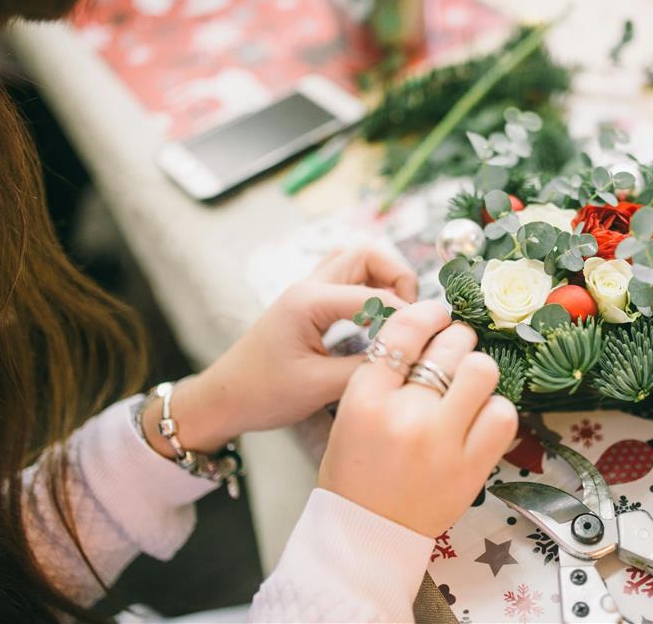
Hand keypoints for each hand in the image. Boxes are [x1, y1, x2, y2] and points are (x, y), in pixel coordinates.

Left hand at [142, 246, 417, 455]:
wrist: (223, 399)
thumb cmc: (262, 394)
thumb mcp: (318, 388)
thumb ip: (367, 369)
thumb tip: (411, 358)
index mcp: (309, 301)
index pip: (377, 294)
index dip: (408, 315)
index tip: (429, 339)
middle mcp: (309, 285)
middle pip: (368, 253)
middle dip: (399, 278)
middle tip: (410, 317)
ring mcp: (307, 289)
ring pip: (358, 259)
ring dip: (385, 278)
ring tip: (398, 316)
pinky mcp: (309, 301)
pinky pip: (348, 277)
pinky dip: (371, 287)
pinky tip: (378, 320)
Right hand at [317, 301, 517, 536]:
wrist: (367, 533)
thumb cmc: (356, 472)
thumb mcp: (351, 413)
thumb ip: (384, 374)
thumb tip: (427, 332)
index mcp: (366, 399)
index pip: (405, 330)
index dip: (427, 312)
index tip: (436, 313)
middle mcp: (406, 415)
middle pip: (450, 345)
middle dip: (455, 340)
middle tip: (453, 352)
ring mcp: (442, 442)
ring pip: (482, 371)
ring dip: (477, 371)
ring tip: (467, 386)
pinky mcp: (472, 467)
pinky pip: (503, 414)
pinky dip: (496, 409)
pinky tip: (479, 417)